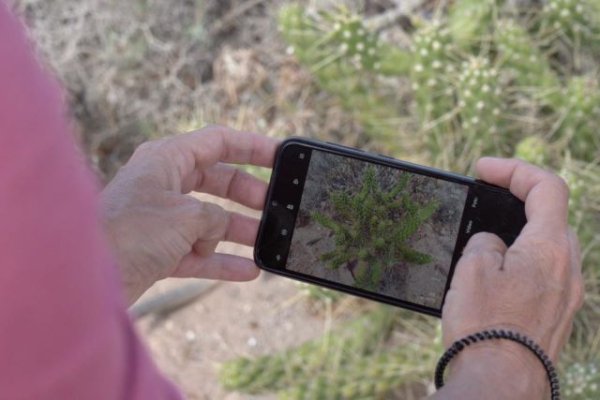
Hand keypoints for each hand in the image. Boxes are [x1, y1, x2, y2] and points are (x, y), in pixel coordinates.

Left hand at [100, 126, 278, 304]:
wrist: (86, 278)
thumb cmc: (130, 233)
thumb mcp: (186, 216)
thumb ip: (215, 216)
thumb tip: (221, 229)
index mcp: (167, 159)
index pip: (218, 142)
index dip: (252, 147)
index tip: (281, 156)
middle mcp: (165, 184)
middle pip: (218, 181)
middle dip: (249, 195)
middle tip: (276, 206)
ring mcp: (162, 218)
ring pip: (211, 219)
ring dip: (240, 231)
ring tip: (270, 241)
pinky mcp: (159, 249)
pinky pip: (200, 252)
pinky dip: (222, 261)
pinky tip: (249, 271)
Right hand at [435, 158, 583, 398]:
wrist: (501, 384)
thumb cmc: (485, 326)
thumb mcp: (472, 268)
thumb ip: (485, 241)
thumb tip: (493, 244)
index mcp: (550, 247)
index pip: (546, 186)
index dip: (514, 169)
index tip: (482, 169)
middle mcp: (569, 268)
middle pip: (551, 215)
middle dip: (517, 200)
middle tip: (483, 199)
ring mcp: (567, 295)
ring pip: (548, 246)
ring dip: (519, 233)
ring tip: (482, 240)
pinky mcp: (557, 316)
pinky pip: (544, 274)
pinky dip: (521, 262)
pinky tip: (493, 277)